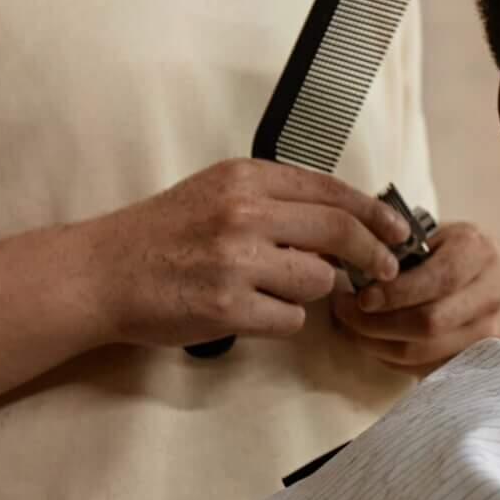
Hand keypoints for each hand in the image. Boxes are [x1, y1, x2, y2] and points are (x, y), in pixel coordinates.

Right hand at [85, 160, 412, 348]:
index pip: (332, 191)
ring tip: (269, 288)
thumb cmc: (162, 235)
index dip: (375, 213)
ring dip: (308, 292)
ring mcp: (236, 262)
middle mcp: (244, 213)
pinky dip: (281, 320)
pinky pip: (291, 320)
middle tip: (381, 270)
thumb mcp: (218, 192)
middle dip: (371, 256)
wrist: (102, 272)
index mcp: (246, 178)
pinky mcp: (227, 307)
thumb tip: (344, 220)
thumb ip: (275, 199)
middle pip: (341, 233)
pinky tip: (251, 311)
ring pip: (319, 281)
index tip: (397, 231)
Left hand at [330, 221, 499, 370]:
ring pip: (426, 352)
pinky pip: (428, 369)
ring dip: (379, 345)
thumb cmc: (452, 252)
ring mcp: (490, 331)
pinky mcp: (478, 359)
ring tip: (353, 329)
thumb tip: (357, 271)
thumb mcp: (434, 236)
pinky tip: (375, 343)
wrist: (493, 276)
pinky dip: (393, 360)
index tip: (362, 297)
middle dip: (379, 323)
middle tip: (346, 313)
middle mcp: (493, 293)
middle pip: (431, 322)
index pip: (439, 279)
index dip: (396, 293)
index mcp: (478, 253)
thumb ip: (402, 251)